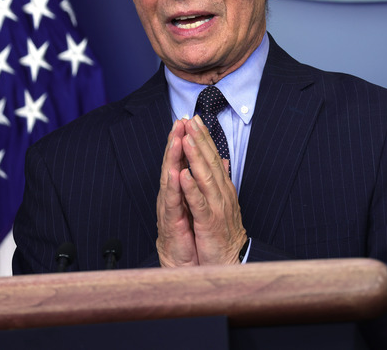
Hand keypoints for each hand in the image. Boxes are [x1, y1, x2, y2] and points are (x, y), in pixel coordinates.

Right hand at [155, 119, 198, 266]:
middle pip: (173, 165)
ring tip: (177, 139)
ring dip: (173, 158)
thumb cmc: (194, 237)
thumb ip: (204, 184)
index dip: (186, 141)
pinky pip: (173, 203)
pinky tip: (177, 173)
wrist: (189, 267)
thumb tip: (217, 163)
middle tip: (180, 121)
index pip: (183, 162)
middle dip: (176, 142)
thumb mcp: (203, 207)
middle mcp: (173, 198)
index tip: (190, 120)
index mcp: (182, 192)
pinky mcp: (171, 224)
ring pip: (170, 179)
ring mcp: (170, 210)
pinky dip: (176, 187)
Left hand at [179, 116, 247, 264]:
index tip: (195, 120)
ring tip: (186, 139)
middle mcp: (222, 193)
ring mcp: (217, 207)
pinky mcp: (210, 222)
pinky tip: (184, 174)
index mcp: (223, 188)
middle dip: (200, 140)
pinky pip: (200, 203)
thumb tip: (224, 161)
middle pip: (211, 162)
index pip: (214, 158)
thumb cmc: (225, 233)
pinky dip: (191, 188)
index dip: (205, 138)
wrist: (231, 260)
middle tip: (190, 120)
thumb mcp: (224, 203)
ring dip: (196, 157)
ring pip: (205, 177)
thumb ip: (222, 180)